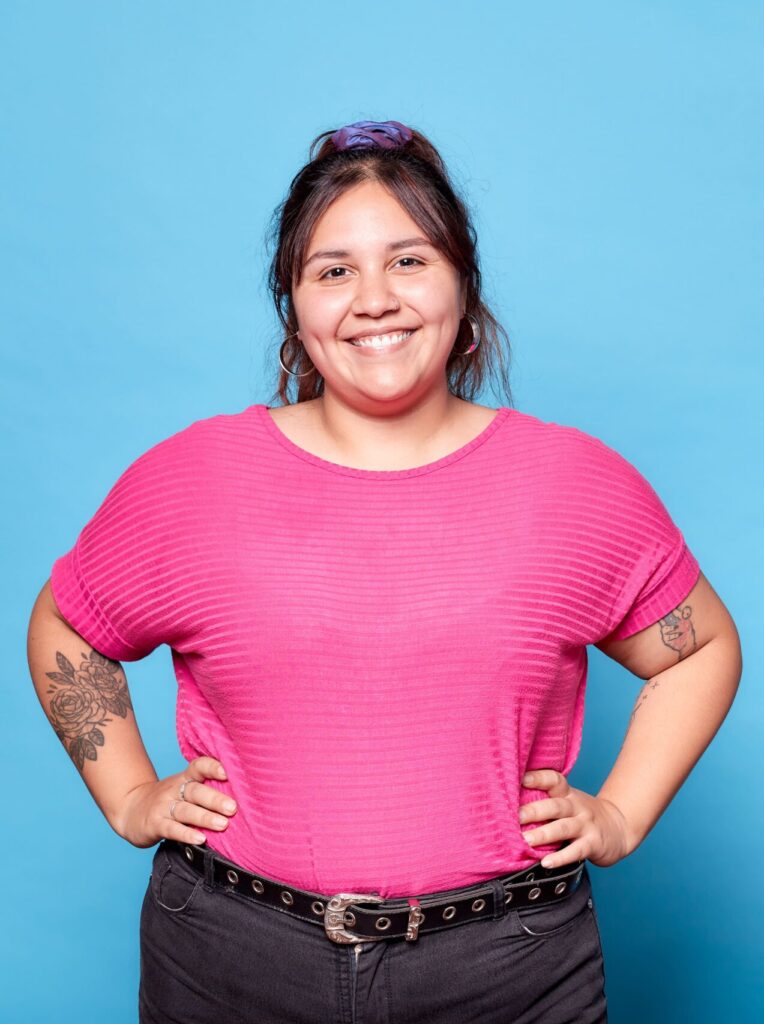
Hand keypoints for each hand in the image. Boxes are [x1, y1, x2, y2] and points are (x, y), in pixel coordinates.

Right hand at [115, 756, 236, 848]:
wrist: (130, 809)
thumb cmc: (168, 800)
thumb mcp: (183, 788)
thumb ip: (205, 788)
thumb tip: (243, 795)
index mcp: (184, 778)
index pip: (198, 767)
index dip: (212, 767)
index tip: (227, 772)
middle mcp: (174, 789)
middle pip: (195, 791)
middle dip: (215, 799)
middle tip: (233, 807)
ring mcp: (163, 807)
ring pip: (186, 811)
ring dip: (205, 817)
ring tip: (223, 824)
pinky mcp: (155, 824)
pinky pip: (172, 829)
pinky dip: (186, 834)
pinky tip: (201, 839)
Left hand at [519, 769, 631, 868]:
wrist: (619, 827)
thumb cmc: (584, 815)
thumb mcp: (570, 802)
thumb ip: (547, 801)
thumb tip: (509, 804)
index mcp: (568, 794)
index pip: (554, 780)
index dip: (538, 778)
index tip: (521, 779)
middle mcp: (577, 807)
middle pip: (555, 806)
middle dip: (534, 811)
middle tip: (516, 816)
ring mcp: (586, 825)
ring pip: (563, 828)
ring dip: (544, 834)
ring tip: (526, 840)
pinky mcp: (593, 844)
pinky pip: (576, 851)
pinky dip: (561, 858)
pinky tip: (546, 863)